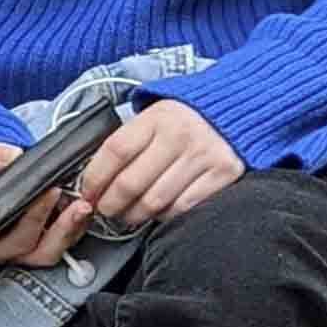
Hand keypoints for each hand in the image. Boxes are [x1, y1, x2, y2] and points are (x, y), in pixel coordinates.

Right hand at [0, 137, 96, 270]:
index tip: (49, 192)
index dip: (34, 219)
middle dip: (62, 228)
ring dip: (73, 230)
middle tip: (77, 203)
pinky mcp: (43, 239)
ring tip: (84, 205)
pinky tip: (82, 205)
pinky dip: (76, 226)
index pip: (14, 239)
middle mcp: (7, 249)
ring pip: (55, 250)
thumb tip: (12, 155)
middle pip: (40, 251)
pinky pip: (63, 241)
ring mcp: (27, 247)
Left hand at [71, 97, 242, 230]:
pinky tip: (157, 212)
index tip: (87, 192)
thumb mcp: (157, 115)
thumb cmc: (187, 118)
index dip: (95, 178)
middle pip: (130, 183)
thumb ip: (131, 139)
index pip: (115, 151)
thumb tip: (96, 176)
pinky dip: (164, 216)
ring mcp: (202, 156)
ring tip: (128, 214)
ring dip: (134, 215)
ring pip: (154, 201)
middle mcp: (180, 135)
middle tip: (104, 209)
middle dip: (109, 204)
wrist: (238, 110)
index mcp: (158, 117)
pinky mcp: (222, 175)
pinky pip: (182, 208)